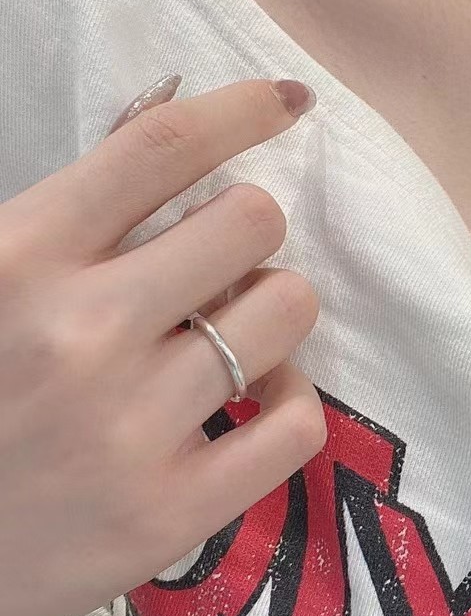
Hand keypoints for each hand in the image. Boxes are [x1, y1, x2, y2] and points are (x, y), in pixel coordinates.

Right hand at [0, 76, 325, 615]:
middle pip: (249, 222)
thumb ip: (63, 221)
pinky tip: (260, 402)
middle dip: (249, 231)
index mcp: (18, 258)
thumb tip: (165, 138)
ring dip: (271, 311)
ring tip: (233, 337)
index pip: (160, 146)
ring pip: (286, 310)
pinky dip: (293, 400)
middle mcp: (82, 332)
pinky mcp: (171, 513)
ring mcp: (132, 427)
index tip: (289, 102)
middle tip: (218, 269)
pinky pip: (298, 424)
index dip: (242, 109)